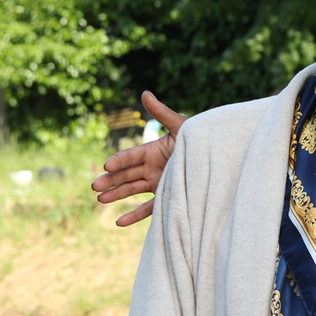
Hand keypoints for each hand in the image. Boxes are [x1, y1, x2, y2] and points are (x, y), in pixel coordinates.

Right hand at [91, 91, 188, 226]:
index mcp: (153, 151)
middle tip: (95, 186)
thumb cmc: (201, 139)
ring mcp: (158, 183)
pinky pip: (149, 210)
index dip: (119, 161)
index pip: (131, 156)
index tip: (107, 165)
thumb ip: (162, 113)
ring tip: (100, 200)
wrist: (220, 159)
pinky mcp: (167, 198)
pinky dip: (134, 216)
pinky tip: (118, 222)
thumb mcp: (181, 126)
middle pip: (126, 174)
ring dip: (116, 195)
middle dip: (110, 180)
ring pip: (132, 190)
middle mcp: (152, 168)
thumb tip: (144, 93)